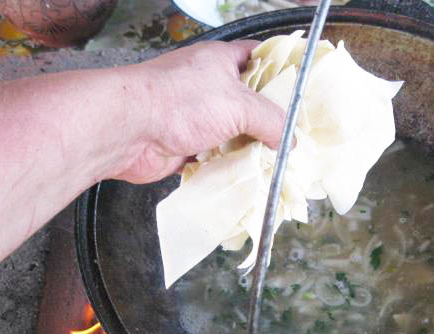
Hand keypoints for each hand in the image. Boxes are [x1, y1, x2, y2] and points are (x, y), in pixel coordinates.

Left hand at [111, 40, 285, 183]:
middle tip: (296, 137)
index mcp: (222, 61)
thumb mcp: (239, 105)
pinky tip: (249, 175)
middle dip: (271, 121)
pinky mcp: (188, 145)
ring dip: (252, 148)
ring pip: (235, 133)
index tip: (304, 93)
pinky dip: (231, 166)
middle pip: (250, 102)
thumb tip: (290, 141)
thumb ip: (271, 121)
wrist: (128, 130)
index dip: (283, 71)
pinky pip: (218, 156)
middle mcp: (210, 86)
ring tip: (278, 161)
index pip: (261, 58)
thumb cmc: (180, 102)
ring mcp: (197, 117)